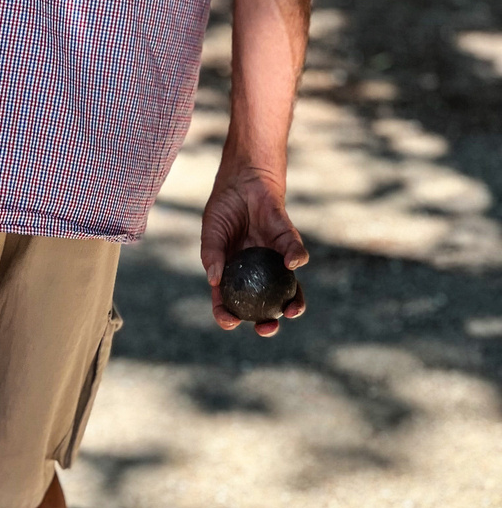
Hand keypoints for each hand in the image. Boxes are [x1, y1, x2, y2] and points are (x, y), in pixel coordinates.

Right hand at [201, 166, 307, 337]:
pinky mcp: (289, 242)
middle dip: (267, 323)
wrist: (243, 179)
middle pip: (263, 306)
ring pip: (288, 289)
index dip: (228, 316)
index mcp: (233, 274)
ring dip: (293, 303)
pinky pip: (296, 254)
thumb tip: (214, 282)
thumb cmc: (224, 207)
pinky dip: (296, 260)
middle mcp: (256, 273)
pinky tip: (292, 265)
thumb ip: (212, 256)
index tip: (230, 322)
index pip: (229, 302)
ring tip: (292, 311)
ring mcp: (274, 260)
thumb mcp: (211, 232)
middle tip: (267, 328)